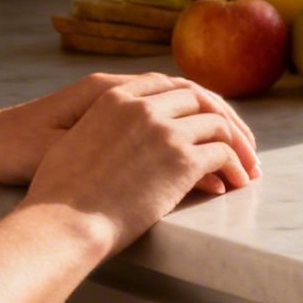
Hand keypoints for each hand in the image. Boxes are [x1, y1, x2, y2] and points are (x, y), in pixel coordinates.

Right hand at [0, 72, 260, 190]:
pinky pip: (220, 154)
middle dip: (227, 120)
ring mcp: (162, 129)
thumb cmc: (57, 189)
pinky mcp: (178, 158)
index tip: (212, 118)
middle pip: (203, 99)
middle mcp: (142, 105)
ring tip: (245, 168)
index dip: (198, 101)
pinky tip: (233, 182)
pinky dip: (233, 167)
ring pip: (218, 125)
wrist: (58, 217)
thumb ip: (107, 128)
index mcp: (115, 95)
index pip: (173, 85)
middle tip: (243, 144)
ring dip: (237, 146)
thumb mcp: (74, 140)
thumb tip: (126, 144)